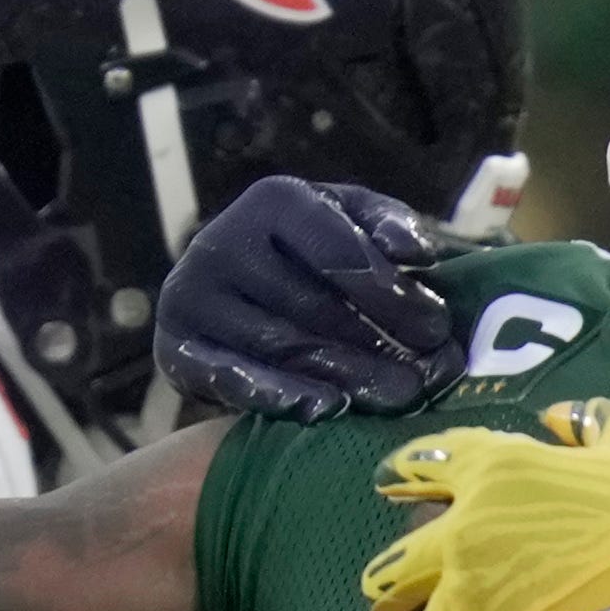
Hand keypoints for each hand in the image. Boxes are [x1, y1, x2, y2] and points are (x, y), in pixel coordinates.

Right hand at [155, 176, 458, 425]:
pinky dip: (278, 395)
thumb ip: (389, 225)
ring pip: (280, 345)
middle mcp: (224, 240)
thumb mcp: (350, 221)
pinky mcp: (173, 346)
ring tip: (394, 400)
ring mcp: (193, 294)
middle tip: (424, 381)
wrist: (228, 288)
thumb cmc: (309, 252)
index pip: (338, 251)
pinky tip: (324, 410)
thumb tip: (419, 254)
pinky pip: (228, 377)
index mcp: (274, 200)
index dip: (390, 293)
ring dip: (343, 377)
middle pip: (312, 305)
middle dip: (375, 345)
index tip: (435, 330)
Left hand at [359, 401, 609, 610]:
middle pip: (391, 572)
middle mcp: (466, 537)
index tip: (388, 489)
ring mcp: (469, 605)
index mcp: (496, 475)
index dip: (400, 478)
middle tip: (397, 610)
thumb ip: (592, 423)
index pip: (421, 466)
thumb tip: (558, 415)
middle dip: (391, 595)